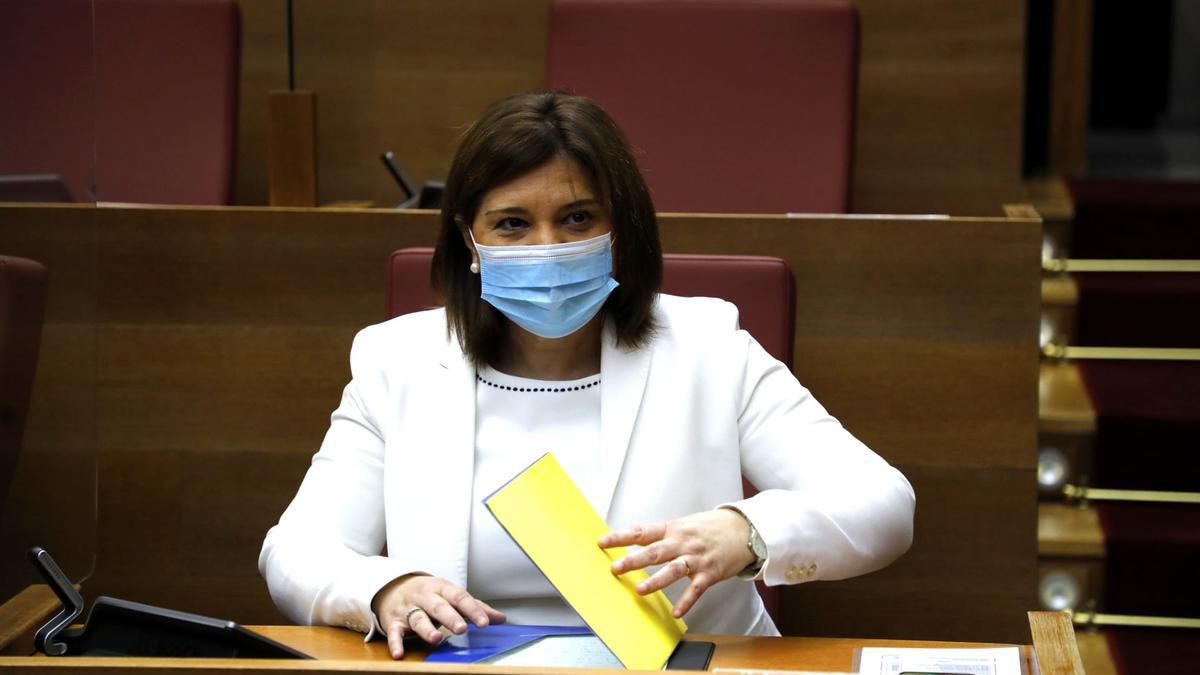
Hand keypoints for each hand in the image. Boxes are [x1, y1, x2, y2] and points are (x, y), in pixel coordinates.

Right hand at [371, 574, 505, 658]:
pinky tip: (399, 653)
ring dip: (426, 629)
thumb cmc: (430, 594)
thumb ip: (475, 607)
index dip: (472, 609)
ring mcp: (408, 608)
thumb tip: (501, 619)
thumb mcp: (451, 595)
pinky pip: (394, 632)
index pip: (460, 597)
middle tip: (462, 628)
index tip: (485, 622)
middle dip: (451, 617)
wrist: (394, 588)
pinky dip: (396, 643)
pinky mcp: (393, 621)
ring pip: (418, 618)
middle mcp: (425, 597)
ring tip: (436, 639)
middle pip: (439, 606)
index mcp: (442, 588)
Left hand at [598, 509, 755, 617]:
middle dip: (634, 560)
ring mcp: (697, 558)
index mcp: (672, 529)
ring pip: (673, 570)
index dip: (621, 537)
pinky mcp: (710, 573)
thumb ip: (662, 535)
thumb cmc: (710, 527)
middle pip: (655, 552)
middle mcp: (682, 543)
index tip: (602, 542)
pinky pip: (696, 589)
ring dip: (656, 581)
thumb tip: (636, 541)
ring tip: (640, 591)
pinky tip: (677, 612)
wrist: (744, 530)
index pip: (642, 532)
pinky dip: (687, 601)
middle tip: (616, 568)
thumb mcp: (684, 524)